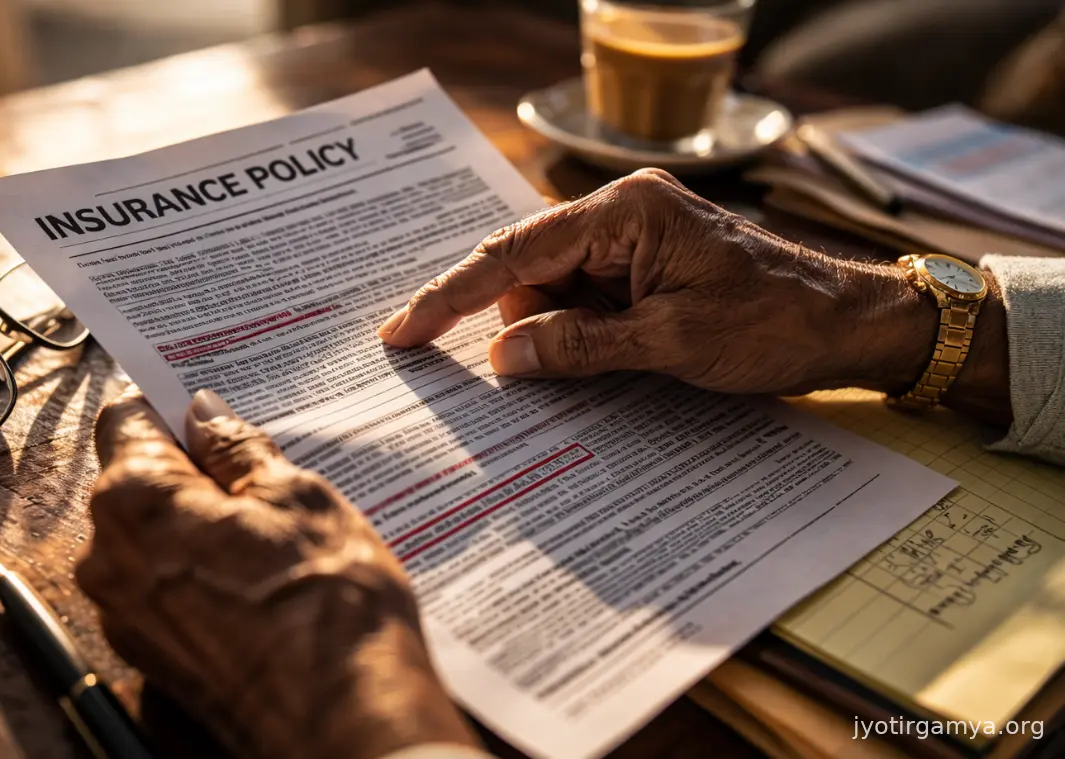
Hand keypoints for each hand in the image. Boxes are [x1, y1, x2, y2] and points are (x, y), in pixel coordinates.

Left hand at [77, 389, 477, 758]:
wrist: (344, 716)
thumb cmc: (325, 604)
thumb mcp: (295, 496)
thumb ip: (236, 447)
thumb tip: (204, 414)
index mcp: (135, 501)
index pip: (126, 419)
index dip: (169, 406)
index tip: (208, 409)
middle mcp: (108, 559)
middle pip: (133, 482)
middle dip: (188, 468)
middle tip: (259, 472)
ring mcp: (125, 615)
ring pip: (150, 537)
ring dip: (196, 522)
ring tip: (270, 531)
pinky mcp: (152, 655)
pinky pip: (163, 587)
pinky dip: (197, 571)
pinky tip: (258, 578)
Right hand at [378, 169, 1009, 420]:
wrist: (851, 324)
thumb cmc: (775, 323)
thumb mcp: (670, 342)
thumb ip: (578, 346)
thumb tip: (499, 357)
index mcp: (626, 213)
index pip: (516, 250)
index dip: (453, 294)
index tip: (405, 330)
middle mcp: (625, 213)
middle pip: (532, 269)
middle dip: (518, 324)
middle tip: (511, 381)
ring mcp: (637, 240)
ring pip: (558, 289)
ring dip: (556, 335)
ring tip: (606, 370)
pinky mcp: (649, 267)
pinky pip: (590, 299)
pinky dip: (581, 335)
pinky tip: (602, 364)